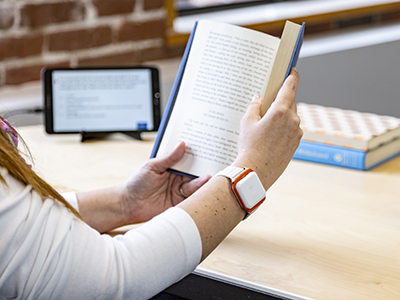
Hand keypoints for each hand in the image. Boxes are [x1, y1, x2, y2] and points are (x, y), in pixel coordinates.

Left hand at [120, 142, 210, 223]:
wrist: (128, 204)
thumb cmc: (137, 183)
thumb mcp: (152, 166)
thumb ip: (169, 158)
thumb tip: (182, 144)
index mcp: (171, 167)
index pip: (188, 160)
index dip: (197, 156)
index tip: (207, 150)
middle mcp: (178, 178)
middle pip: (195, 172)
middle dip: (204, 168)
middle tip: (214, 164)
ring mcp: (179, 191)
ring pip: (195, 185)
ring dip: (202, 181)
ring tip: (209, 177)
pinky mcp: (179, 203)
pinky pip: (192, 199)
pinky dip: (198, 195)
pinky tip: (203, 190)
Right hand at [233, 68, 302, 189]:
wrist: (256, 171)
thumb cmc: (249, 146)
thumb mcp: (247, 122)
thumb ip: (254, 106)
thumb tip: (258, 98)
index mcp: (281, 111)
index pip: (290, 87)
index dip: (292, 76)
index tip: (293, 71)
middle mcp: (293, 120)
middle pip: (291, 102)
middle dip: (282, 100)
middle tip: (270, 102)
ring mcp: (296, 133)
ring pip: (291, 117)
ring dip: (282, 116)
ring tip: (266, 124)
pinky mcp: (296, 144)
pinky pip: (292, 130)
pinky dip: (284, 128)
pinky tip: (271, 136)